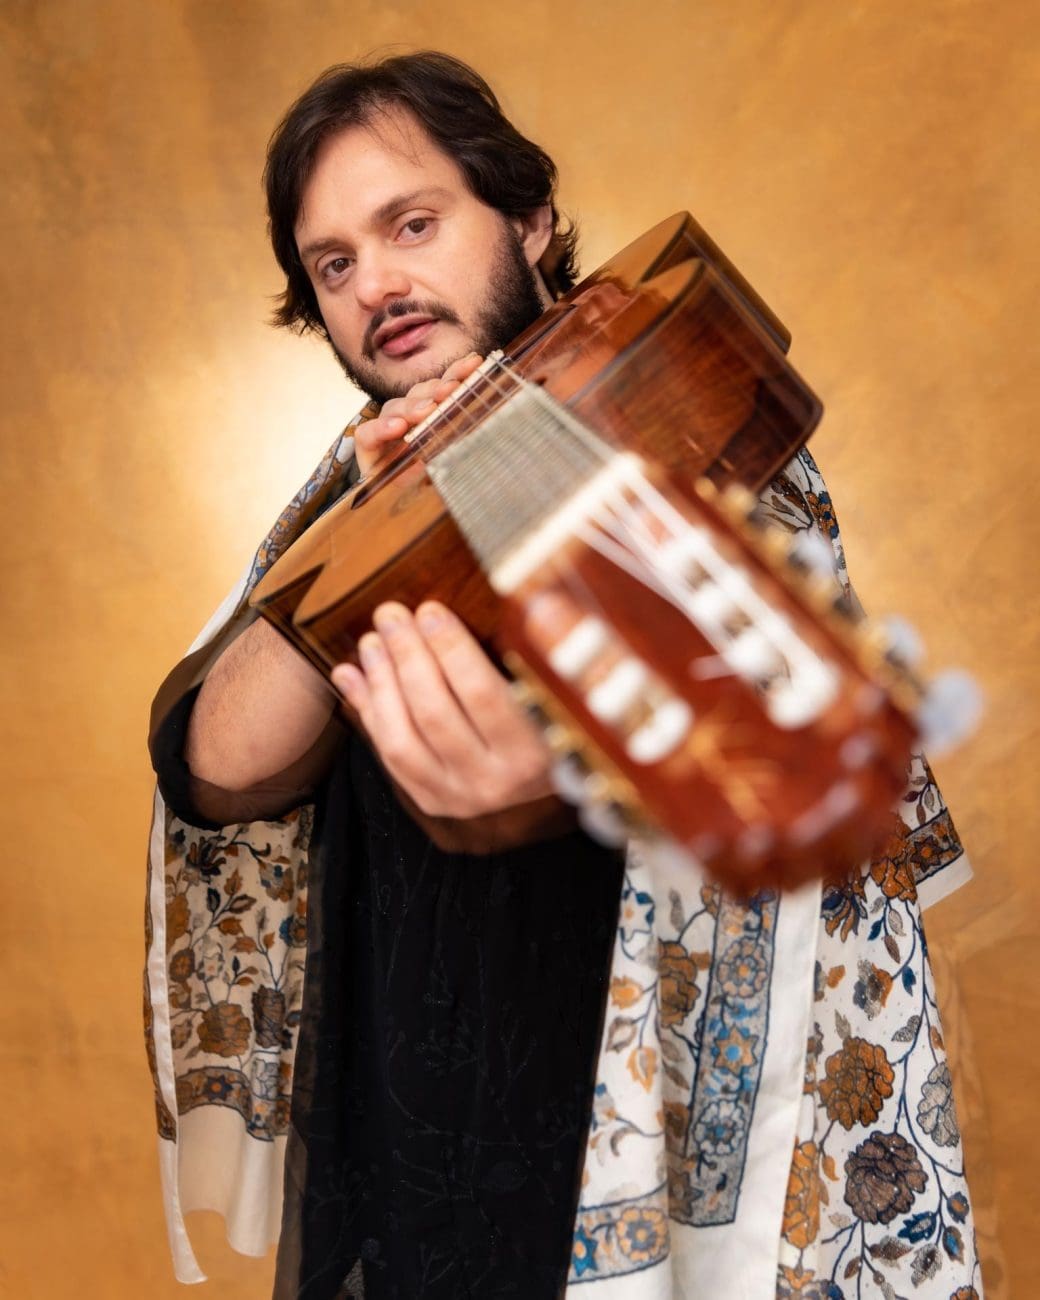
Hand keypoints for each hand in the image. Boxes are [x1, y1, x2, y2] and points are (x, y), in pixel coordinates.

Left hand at [330, 600, 553, 819]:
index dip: (450, 648)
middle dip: (407, 657)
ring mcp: (459, 797)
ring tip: (371, 641)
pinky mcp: (432, 800)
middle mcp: (494, 781)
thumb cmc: (548, 718)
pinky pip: (389, 755)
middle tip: (391, 615)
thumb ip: (525, 655)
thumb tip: (493, 602)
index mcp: (532, 752)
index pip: (481, 694)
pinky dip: (368, 711)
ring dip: (381, 684)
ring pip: (402, 739)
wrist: (544, 780)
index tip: (429, 610)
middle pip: (434, 714)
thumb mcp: (548, 692)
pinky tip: (352, 674)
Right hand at [353, 353, 484, 477]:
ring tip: (426, 411)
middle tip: (450, 390)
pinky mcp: (367, 446)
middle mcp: (408, 415)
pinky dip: (382, 428)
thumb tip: (494, 417)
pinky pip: (368, 433)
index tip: (475, 363)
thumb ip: (466, 438)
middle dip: (436, 389)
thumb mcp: (454, 459)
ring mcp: (385, 429)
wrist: (400, 511)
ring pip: (395, 407)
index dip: (457, 372)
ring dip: (411, 406)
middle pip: (419, 392)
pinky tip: (396, 428)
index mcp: (430, 412)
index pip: (442, 385)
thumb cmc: (432, 482)